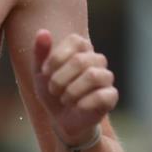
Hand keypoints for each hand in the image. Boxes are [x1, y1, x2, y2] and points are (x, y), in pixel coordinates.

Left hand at [32, 30, 118, 146]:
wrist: (62, 120)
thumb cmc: (53, 92)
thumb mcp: (40, 73)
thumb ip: (40, 52)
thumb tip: (43, 31)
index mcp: (82, 49)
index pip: (75, 41)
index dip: (56, 58)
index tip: (45, 73)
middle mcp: (98, 60)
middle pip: (80, 60)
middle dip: (59, 79)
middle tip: (53, 90)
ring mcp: (107, 77)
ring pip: (93, 76)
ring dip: (71, 92)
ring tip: (65, 99)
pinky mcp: (111, 96)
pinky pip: (101, 96)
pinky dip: (83, 104)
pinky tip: (77, 107)